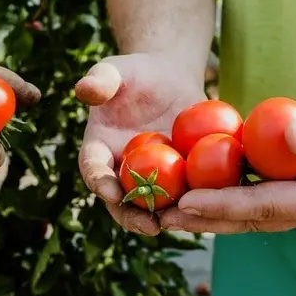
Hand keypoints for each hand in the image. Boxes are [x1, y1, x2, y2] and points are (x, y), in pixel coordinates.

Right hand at [75, 53, 206, 235]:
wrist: (167, 79)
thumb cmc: (134, 73)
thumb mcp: (115, 70)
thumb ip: (100, 79)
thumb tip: (84, 89)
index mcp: (98, 150)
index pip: (93, 170)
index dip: (100, 182)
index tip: (111, 192)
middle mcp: (121, 171)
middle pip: (122, 201)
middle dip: (133, 217)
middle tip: (150, 226)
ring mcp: (150, 178)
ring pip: (155, 206)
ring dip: (167, 218)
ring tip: (182, 224)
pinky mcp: (178, 177)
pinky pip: (186, 193)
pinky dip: (196, 202)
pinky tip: (211, 206)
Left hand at [159, 86, 295, 232]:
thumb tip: (291, 136)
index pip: (266, 207)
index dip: (224, 205)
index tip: (186, 203)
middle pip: (247, 218)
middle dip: (203, 219)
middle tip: (159, 215)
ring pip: (247, 211)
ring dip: (207, 211)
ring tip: (165, 207)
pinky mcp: (295, 189)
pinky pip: (254, 194)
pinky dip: (223, 192)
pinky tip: (194, 183)